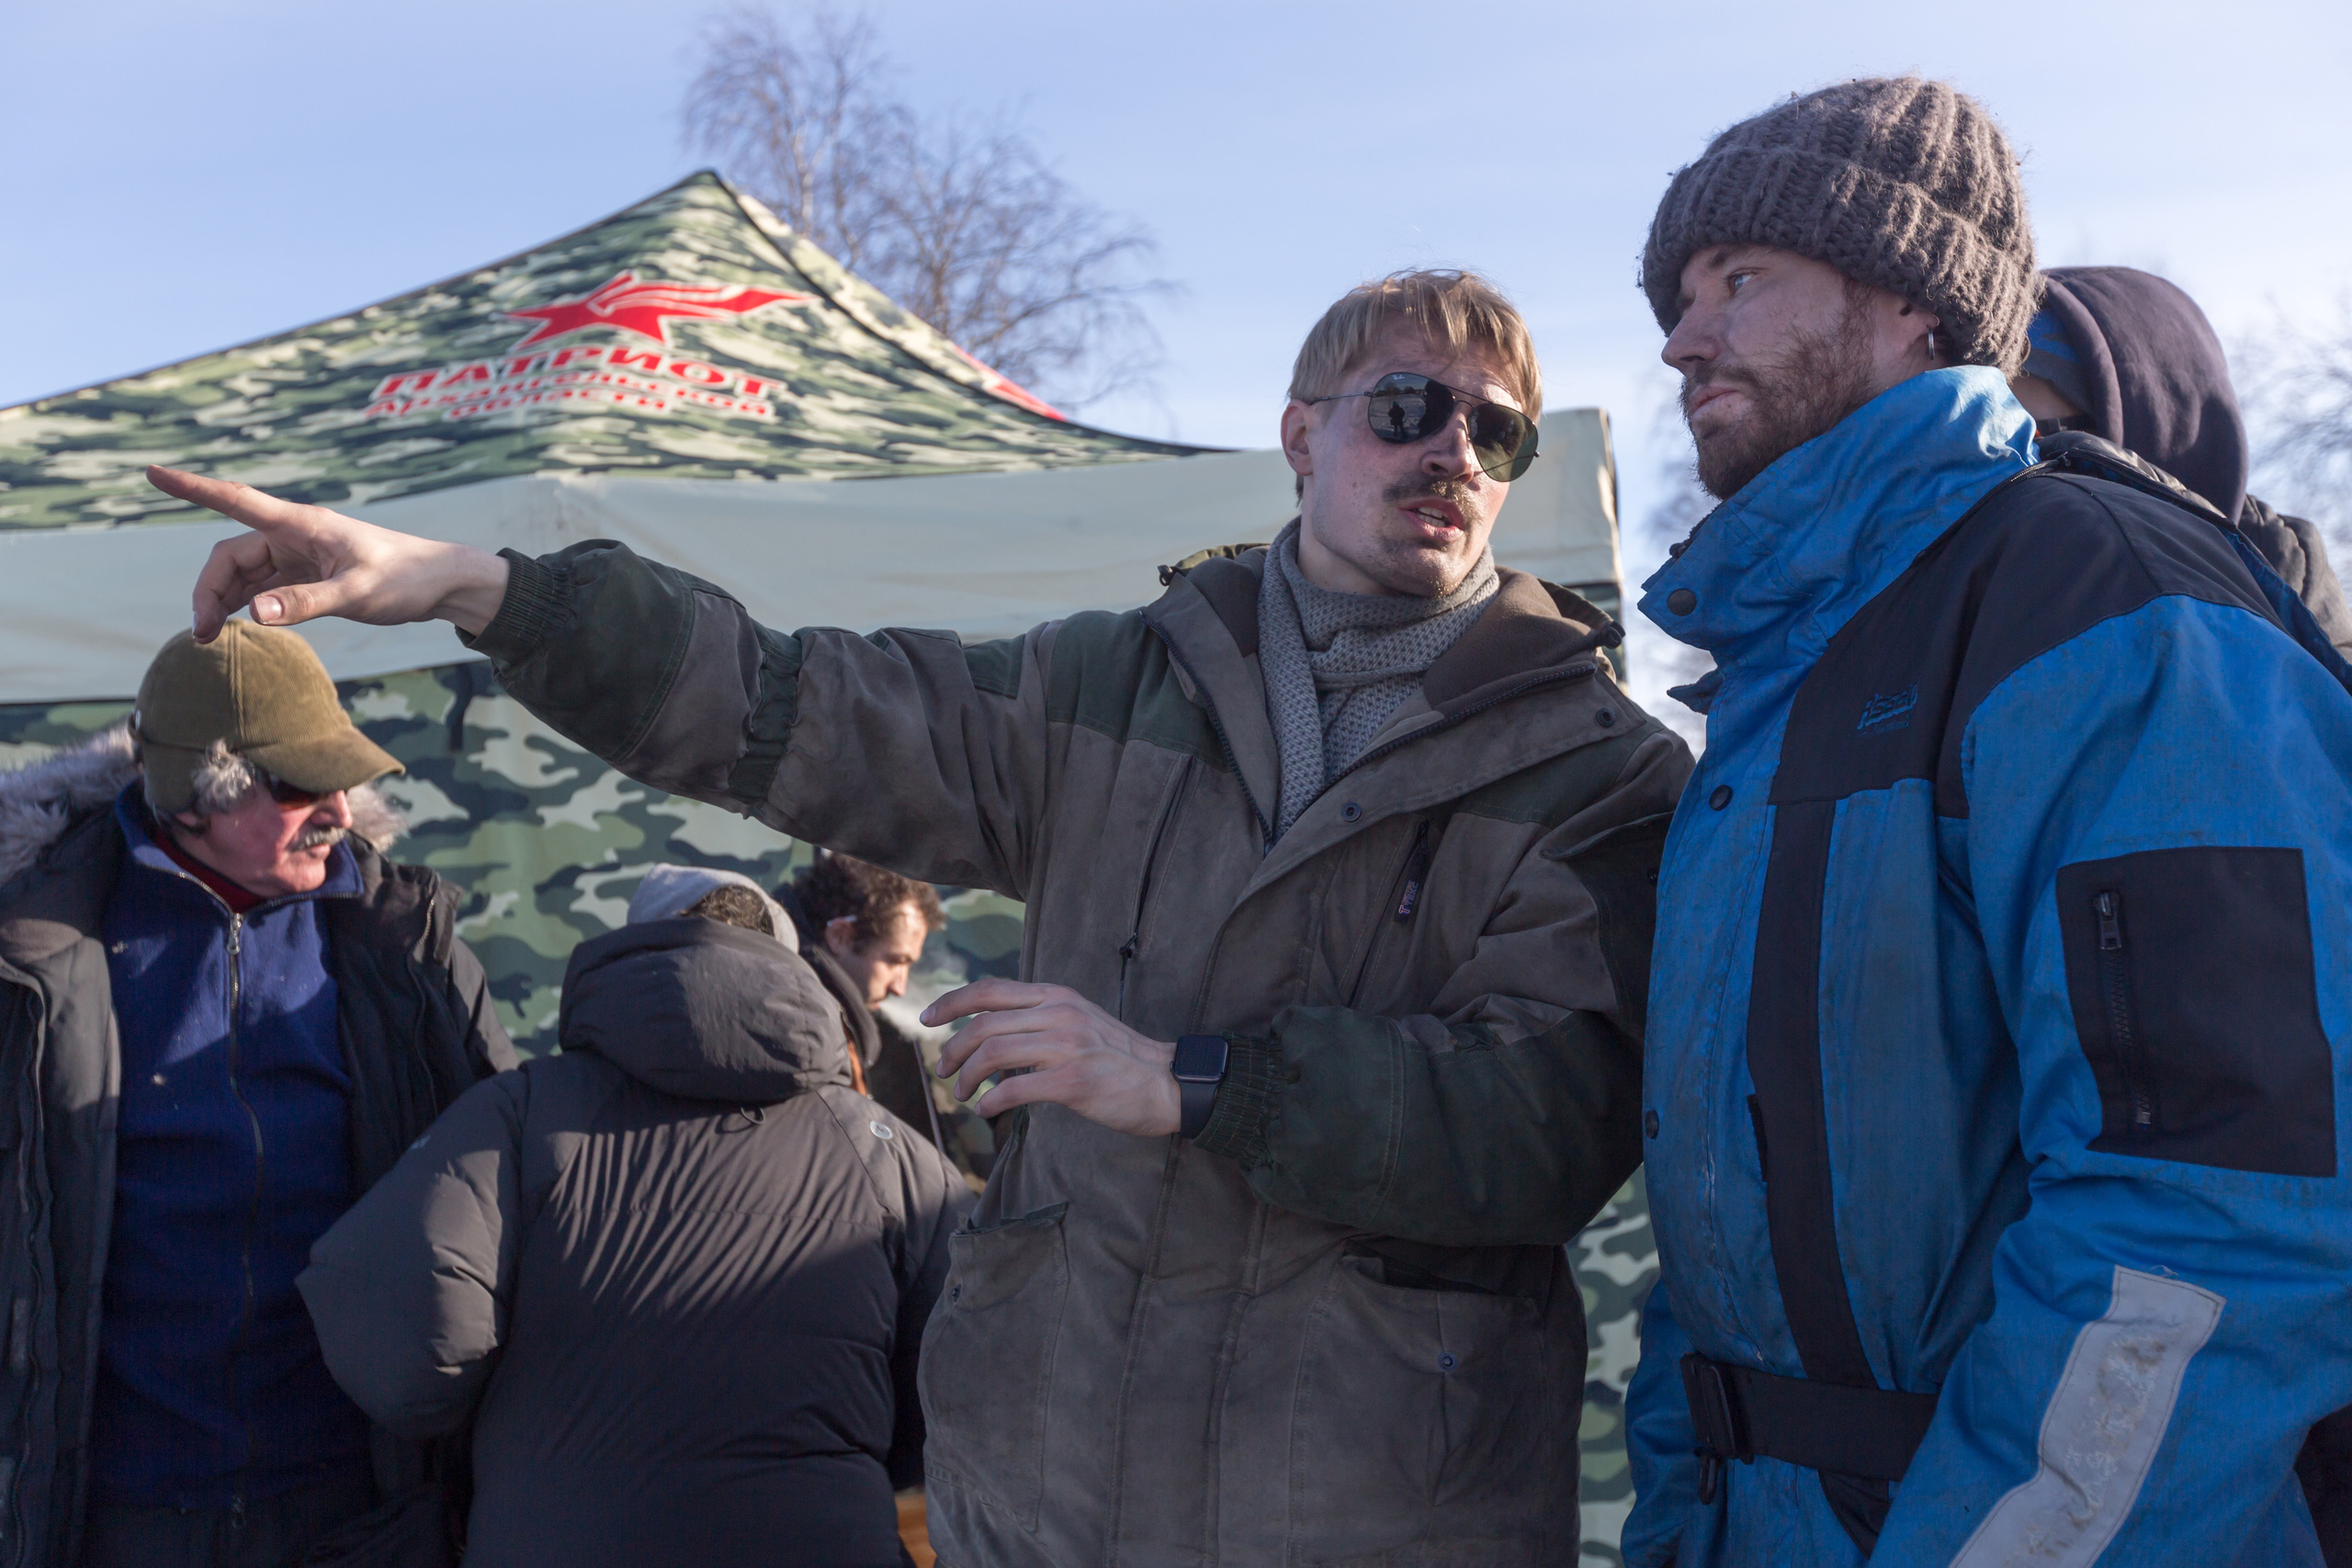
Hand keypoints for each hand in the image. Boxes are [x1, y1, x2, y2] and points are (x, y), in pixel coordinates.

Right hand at [148, 466, 512, 641]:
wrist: (440, 583)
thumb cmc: (405, 578)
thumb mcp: (357, 593)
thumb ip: (306, 603)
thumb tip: (252, 614)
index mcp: (301, 524)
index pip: (235, 500)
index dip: (191, 488)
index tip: (152, 472)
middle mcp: (293, 534)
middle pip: (229, 555)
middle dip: (208, 590)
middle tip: (201, 635)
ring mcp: (298, 555)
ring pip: (241, 574)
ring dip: (221, 601)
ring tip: (209, 638)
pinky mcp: (307, 575)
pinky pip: (261, 587)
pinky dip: (243, 605)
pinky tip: (233, 627)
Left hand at [925, 979, 1179, 1136]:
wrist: (1166, 1082)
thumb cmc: (1119, 1058)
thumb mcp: (1079, 1020)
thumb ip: (1040, 1018)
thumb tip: (989, 1033)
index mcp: (1058, 996)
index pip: (991, 989)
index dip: (951, 1002)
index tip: (927, 1019)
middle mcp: (1060, 1014)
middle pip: (983, 1024)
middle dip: (952, 1049)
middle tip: (942, 1070)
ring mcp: (1067, 1046)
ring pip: (992, 1053)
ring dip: (966, 1076)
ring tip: (962, 1094)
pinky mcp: (1073, 1081)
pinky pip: (1014, 1088)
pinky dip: (990, 1101)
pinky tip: (986, 1110)